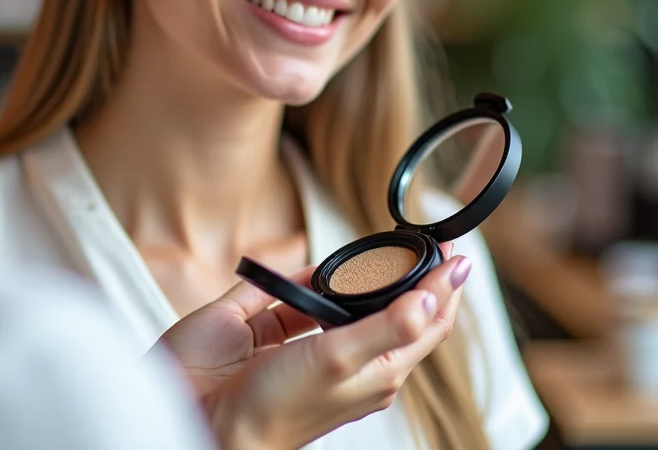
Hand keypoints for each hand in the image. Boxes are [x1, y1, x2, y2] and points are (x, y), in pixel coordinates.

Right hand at [151, 244, 471, 449]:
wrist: (201, 416)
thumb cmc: (273, 410)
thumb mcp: (339, 362)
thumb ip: (386, 325)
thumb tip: (434, 293)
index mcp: (374, 371)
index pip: (427, 325)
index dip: (445, 289)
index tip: (456, 253)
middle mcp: (343, 354)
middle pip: (391, 307)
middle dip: (412, 275)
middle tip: (428, 241)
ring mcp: (303, 338)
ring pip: (340, 296)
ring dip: (359, 274)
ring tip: (381, 249)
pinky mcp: (265, 324)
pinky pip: (290, 287)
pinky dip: (300, 274)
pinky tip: (308, 269)